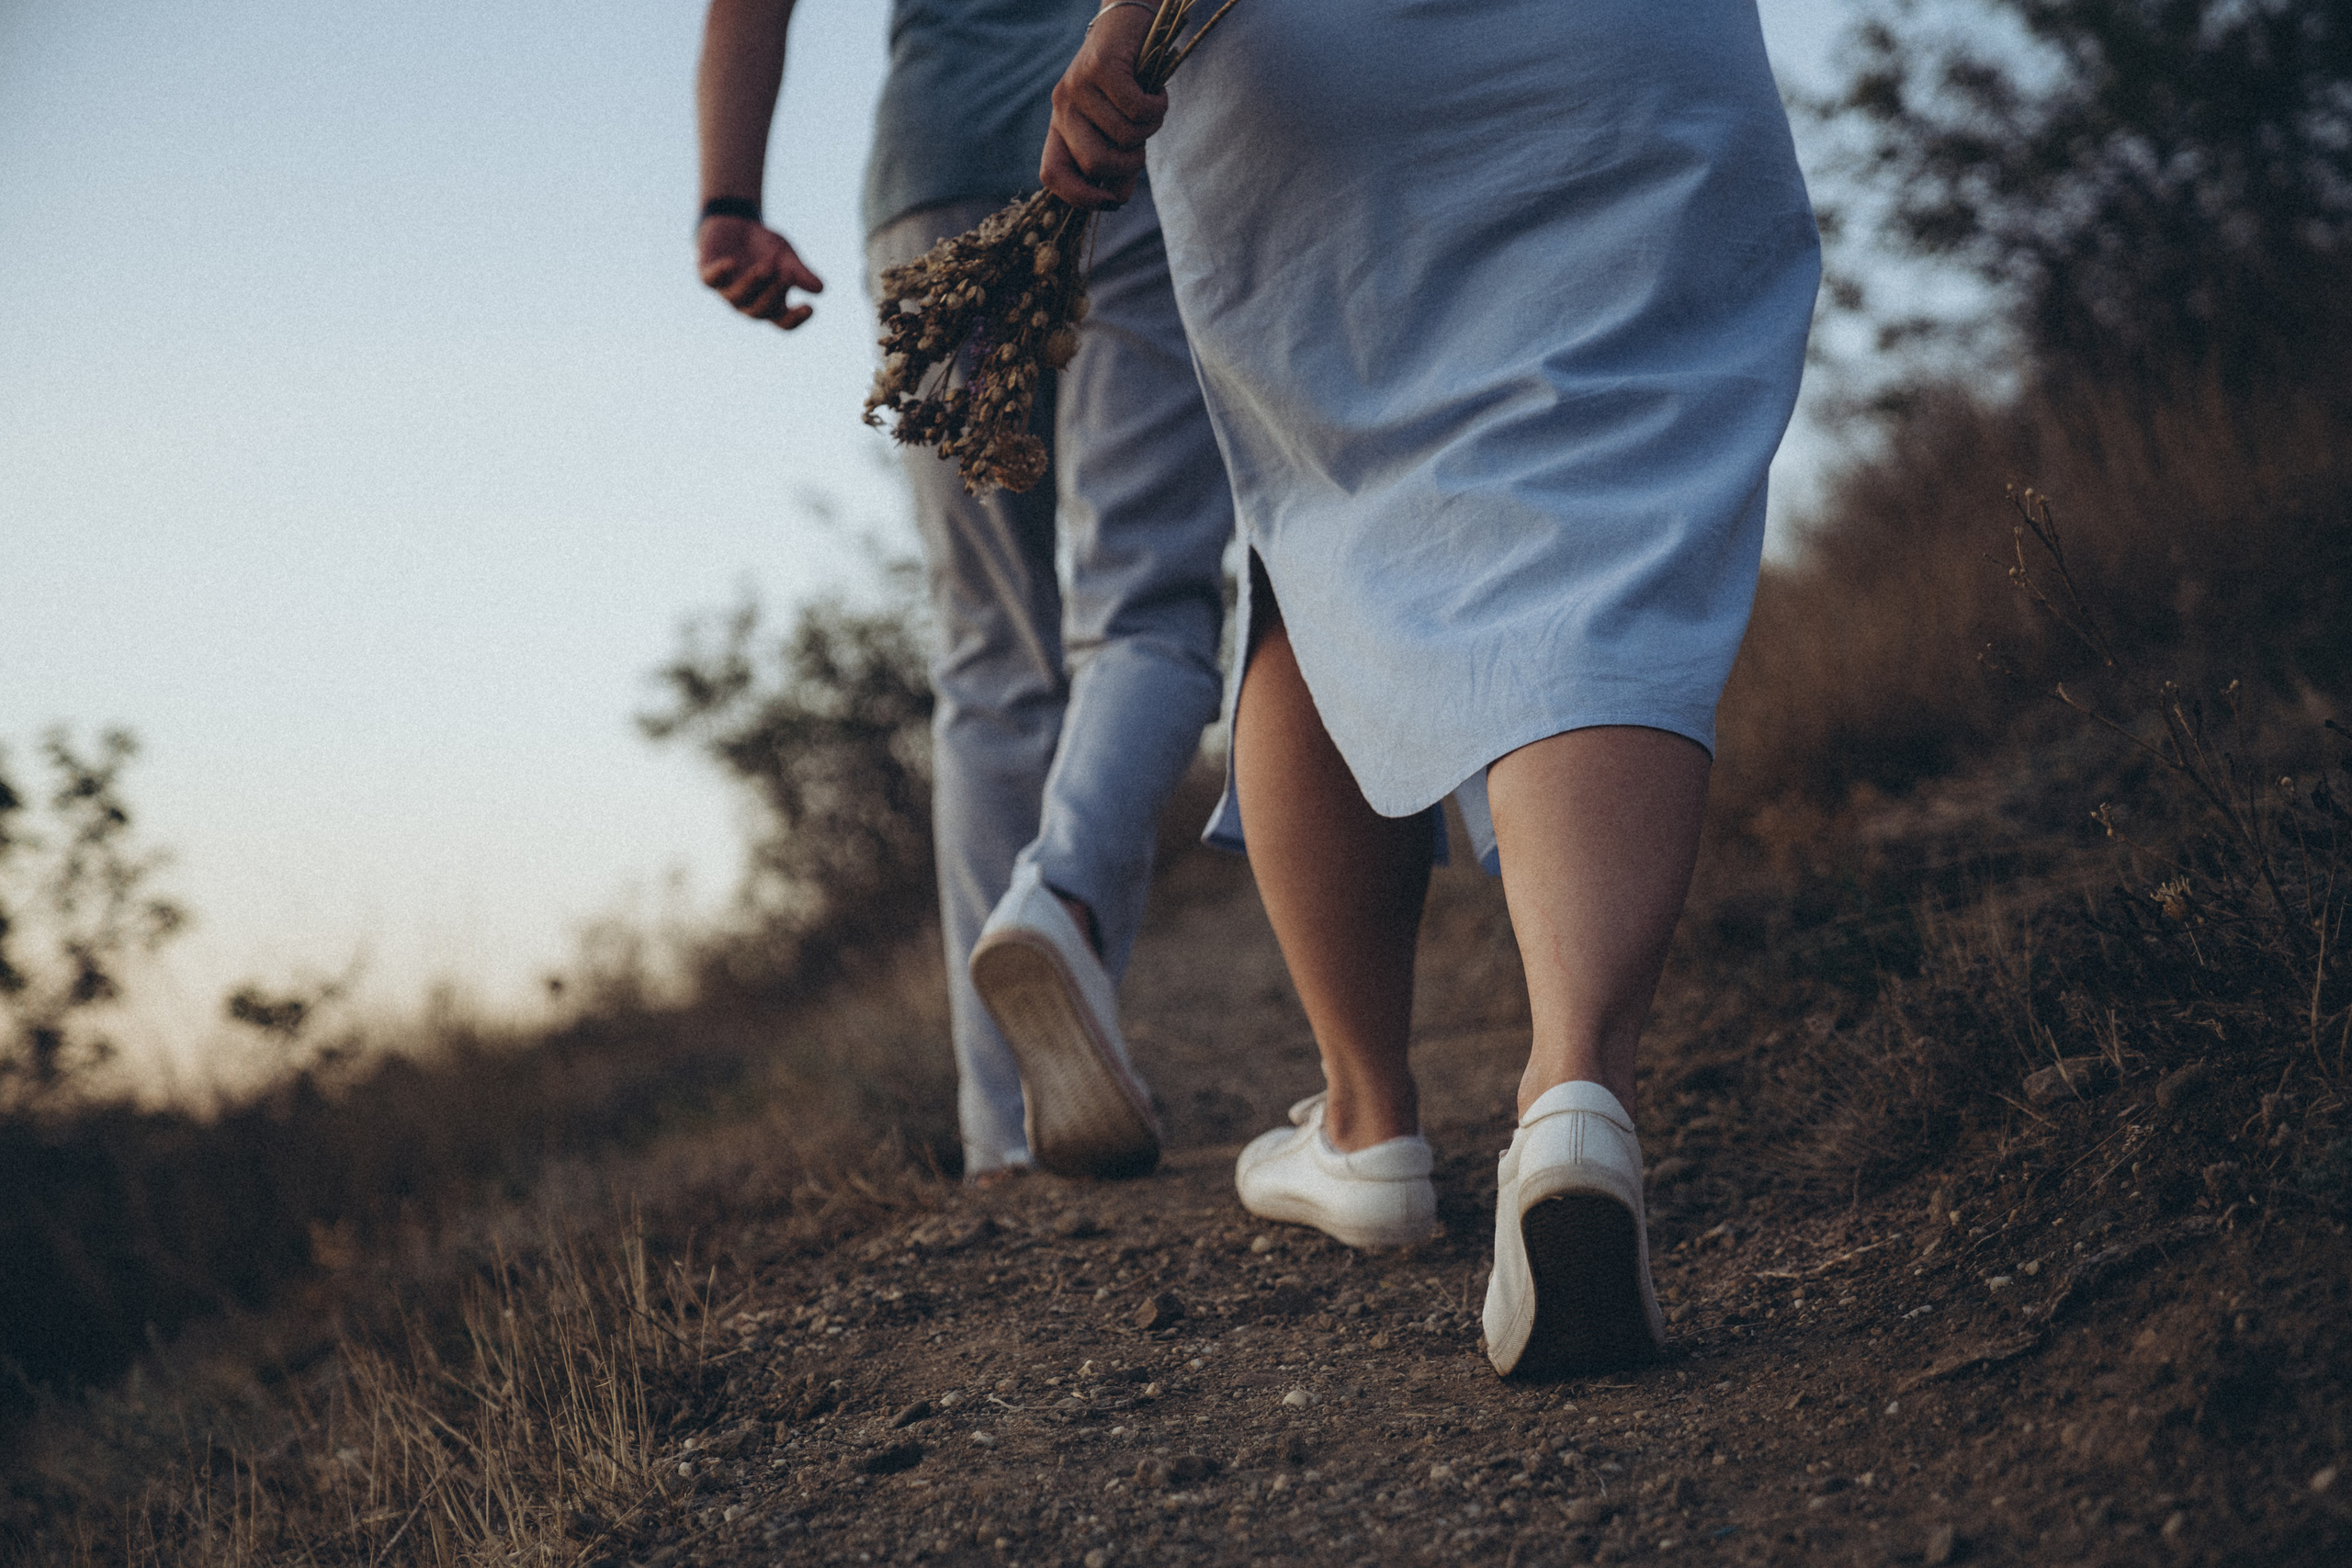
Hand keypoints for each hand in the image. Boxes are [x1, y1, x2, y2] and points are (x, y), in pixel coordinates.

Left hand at [697, 215, 823, 328]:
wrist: (735, 223)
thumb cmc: (764, 247)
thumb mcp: (786, 257)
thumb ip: (800, 273)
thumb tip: (821, 289)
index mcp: (769, 304)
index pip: (782, 322)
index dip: (795, 319)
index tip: (810, 307)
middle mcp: (747, 303)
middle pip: (761, 311)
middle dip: (774, 294)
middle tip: (787, 275)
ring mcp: (726, 290)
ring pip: (738, 298)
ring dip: (753, 284)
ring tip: (767, 267)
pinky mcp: (707, 274)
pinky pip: (711, 280)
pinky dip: (720, 272)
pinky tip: (731, 263)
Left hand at [1042, 6, 1165, 208]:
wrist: (1128, 24)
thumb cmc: (1127, 84)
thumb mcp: (1117, 126)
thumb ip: (1116, 162)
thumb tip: (1117, 199)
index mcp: (1060, 127)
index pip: (1052, 174)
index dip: (1079, 197)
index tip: (1111, 200)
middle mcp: (1062, 108)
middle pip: (1094, 164)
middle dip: (1129, 165)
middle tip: (1141, 147)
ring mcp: (1079, 87)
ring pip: (1124, 136)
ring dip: (1150, 130)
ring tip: (1151, 110)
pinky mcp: (1102, 67)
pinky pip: (1137, 109)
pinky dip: (1157, 109)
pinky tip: (1158, 96)